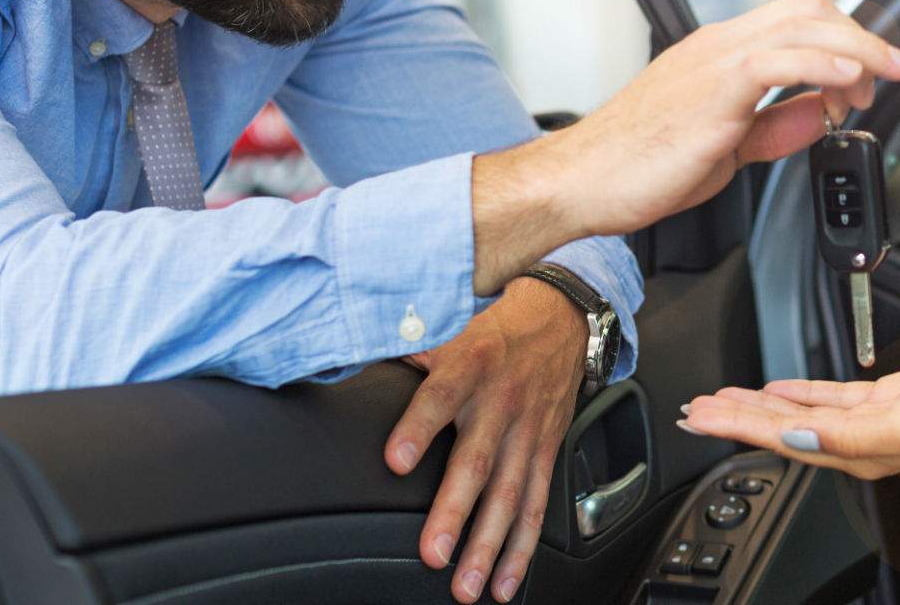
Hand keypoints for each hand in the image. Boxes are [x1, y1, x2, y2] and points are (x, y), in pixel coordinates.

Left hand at [386, 279, 585, 602]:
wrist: (560, 321)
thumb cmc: (491, 332)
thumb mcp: (445, 325)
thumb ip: (400, 347)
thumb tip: (340, 354)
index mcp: (470, 366)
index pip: (439, 397)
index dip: (418, 428)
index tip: (395, 460)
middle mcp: (501, 402)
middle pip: (477, 461)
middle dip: (454, 511)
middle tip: (433, 553)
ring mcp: (527, 431)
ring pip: (510, 494)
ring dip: (489, 545)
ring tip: (469, 586)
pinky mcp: (545, 452)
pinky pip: (536, 505)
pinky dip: (522, 547)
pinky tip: (505, 581)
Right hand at [557, 0, 899, 233]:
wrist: (581, 182)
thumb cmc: (636, 166)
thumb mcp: (727, 147)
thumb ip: (776, 127)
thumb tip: (822, 113)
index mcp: (720, 55)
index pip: (797, 19)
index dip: (845, 39)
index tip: (873, 75)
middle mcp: (718, 47)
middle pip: (809, 9)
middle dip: (862, 36)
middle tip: (891, 74)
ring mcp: (713, 63)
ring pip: (803, 26)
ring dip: (857, 50)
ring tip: (886, 77)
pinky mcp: (711, 91)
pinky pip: (777, 61)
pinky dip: (823, 67)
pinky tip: (847, 86)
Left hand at [682, 347, 899, 479]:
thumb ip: (844, 434)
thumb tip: (794, 437)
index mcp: (855, 451)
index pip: (778, 438)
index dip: (735, 427)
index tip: (701, 418)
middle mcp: (857, 440)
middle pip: (780, 427)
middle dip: (736, 417)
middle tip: (698, 409)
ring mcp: (871, 420)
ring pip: (800, 412)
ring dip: (761, 405)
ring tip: (726, 399)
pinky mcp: (887, 400)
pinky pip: (830, 398)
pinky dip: (801, 392)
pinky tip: (782, 388)